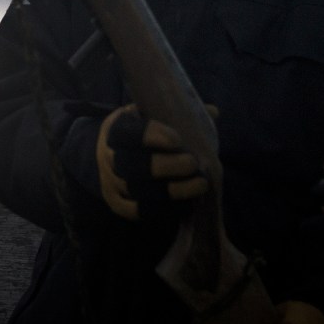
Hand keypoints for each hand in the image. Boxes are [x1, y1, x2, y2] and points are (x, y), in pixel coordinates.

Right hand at [96, 103, 210, 220]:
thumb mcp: (149, 117)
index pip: (127, 133)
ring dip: (172, 190)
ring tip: (200, 185)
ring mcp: (111, 183)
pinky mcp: (118, 204)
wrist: (112, 158)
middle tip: (193, 163)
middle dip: (166, 166)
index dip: (150, 136)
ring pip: (138, 191)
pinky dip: (165, 209)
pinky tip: (188, 203)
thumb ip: (177, 114)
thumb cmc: (140, 134)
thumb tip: (214, 111)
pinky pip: (139, 211)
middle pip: (132, 165)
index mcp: (116, 130)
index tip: (177, 139)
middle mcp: (109, 157)